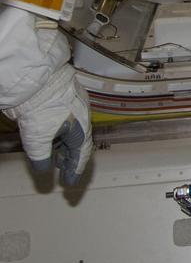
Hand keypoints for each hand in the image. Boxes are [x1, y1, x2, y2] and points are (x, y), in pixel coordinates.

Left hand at [6, 64, 92, 185]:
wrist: (37, 78)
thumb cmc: (41, 107)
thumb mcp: (36, 137)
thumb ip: (40, 157)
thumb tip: (43, 170)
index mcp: (80, 129)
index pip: (81, 155)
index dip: (75, 171)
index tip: (70, 184)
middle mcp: (82, 118)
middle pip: (78, 144)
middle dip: (71, 160)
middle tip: (64, 173)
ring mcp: (74, 106)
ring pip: (72, 133)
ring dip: (64, 147)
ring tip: (56, 158)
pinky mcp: (65, 98)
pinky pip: (67, 122)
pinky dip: (61, 135)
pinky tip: (52, 137)